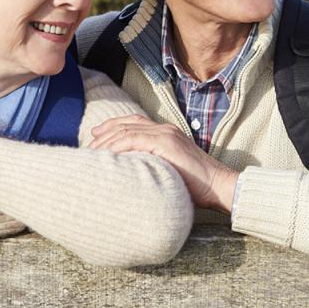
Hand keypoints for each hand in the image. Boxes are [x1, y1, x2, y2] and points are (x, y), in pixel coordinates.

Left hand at [90, 114, 238, 212]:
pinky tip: (107, 156)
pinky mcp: (166, 144)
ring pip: (127, 130)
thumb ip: (155, 164)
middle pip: (127, 123)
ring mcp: (166, 134)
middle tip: (89, 143)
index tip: (96, 135)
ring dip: (107, 141)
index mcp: (167, 132)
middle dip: (105, 132)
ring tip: (93, 153)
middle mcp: (165, 129)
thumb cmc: (197, 185)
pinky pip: (134, 140)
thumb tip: (135, 173)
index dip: (113, 126)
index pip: (134, 122)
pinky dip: (117, 146)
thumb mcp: (172, 169)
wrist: (219, 185)